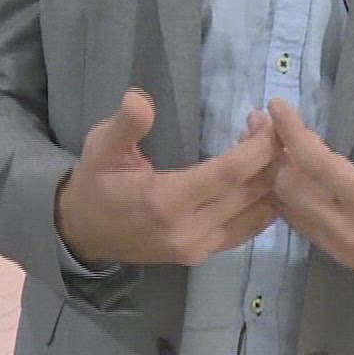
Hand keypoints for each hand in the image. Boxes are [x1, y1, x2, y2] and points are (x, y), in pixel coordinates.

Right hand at [56, 89, 280, 266]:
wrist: (82, 233)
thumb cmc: (95, 184)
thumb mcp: (100, 148)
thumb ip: (124, 125)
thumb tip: (140, 99)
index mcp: (165, 202)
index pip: (227, 176)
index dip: (256, 150)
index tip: (271, 124)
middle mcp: (188, 232)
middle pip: (248, 195)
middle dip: (268, 159)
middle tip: (270, 128)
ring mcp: (197, 248)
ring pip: (254, 216)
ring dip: (269, 182)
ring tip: (268, 149)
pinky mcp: (201, 255)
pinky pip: (245, 232)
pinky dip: (262, 206)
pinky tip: (263, 180)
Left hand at [268, 95, 353, 309]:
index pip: (319, 167)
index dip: (293, 135)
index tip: (277, 106)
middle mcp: (351, 231)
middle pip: (290, 188)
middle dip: (275, 153)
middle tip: (268, 122)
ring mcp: (341, 249)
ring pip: (289, 210)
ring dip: (276, 175)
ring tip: (269, 141)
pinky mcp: (339, 258)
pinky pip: (300, 225)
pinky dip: (286, 198)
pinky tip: (287, 173)